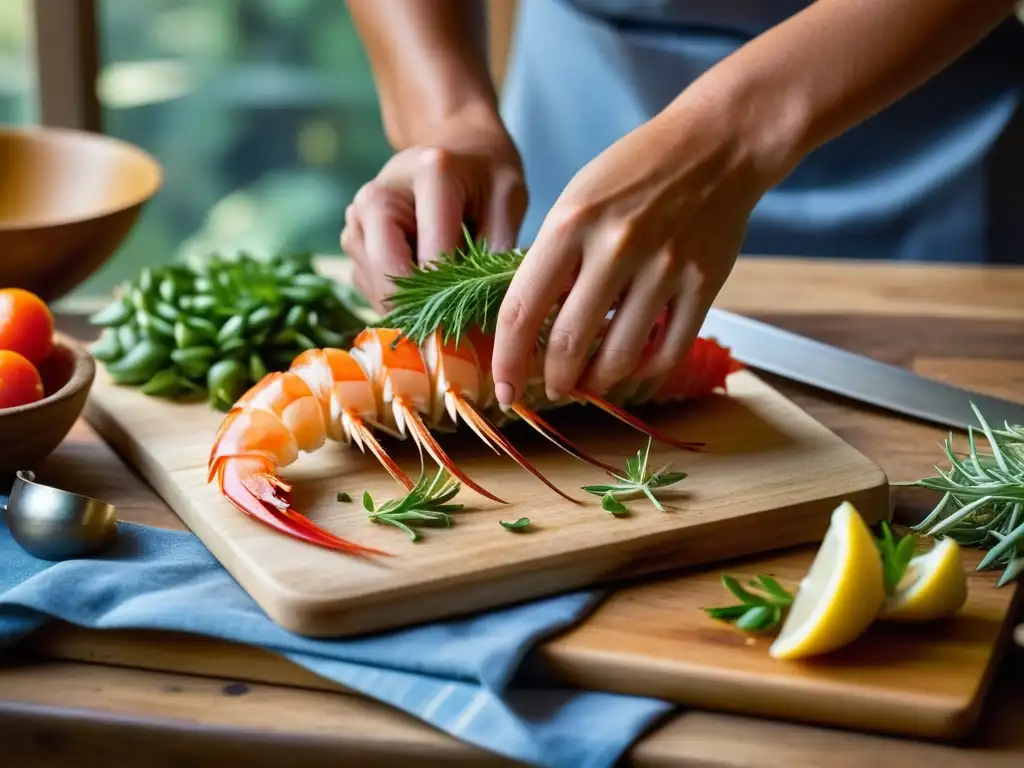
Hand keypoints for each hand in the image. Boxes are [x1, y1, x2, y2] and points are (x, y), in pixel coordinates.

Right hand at [341, 113, 526, 313]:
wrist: (454, 152)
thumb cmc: (485, 178)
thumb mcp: (508, 201)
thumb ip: (499, 249)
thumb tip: (486, 308)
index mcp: (429, 174)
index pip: (433, 255)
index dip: (453, 296)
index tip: (474, 318)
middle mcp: (379, 193)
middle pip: (387, 270)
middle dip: (421, 305)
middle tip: (453, 322)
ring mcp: (357, 217)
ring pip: (374, 285)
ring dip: (408, 305)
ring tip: (442, 299)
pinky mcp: (352, 239)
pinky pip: (369, 286)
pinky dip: (397, 299)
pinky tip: (424, 288)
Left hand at [490, 97, 778, 406]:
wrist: (716, 145)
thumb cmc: (636, 170)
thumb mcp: (576, 201)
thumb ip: (553, 259)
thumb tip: (530, 324)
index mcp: (570, 223)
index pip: (522, 311)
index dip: (508, 361)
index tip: (505, 388)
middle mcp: (615, 247)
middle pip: (569, 344)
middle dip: (553, 380)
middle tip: (551, 388)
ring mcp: (663, 268)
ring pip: (619, 357)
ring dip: (596, 383)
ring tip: (588, 383)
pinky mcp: (702, 284)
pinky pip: (667, 352)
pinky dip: (644, 374)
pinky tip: (631, 372)